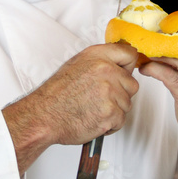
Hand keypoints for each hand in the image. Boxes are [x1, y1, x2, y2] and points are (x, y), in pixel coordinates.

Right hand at [2, 43, 139, 173]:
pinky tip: (94, 118)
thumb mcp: (78, 63)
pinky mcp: (111, 113)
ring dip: (115, 110)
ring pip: (127, 103)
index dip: (127, 67)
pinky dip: (110, 124)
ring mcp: (110, 91)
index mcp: (98, 55)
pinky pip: (121, 119)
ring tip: (94, 108)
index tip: (123, 73)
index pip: (130, 54)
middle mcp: (106, 70)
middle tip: (101, 98)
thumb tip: (120, 63)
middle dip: (120, 93)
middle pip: (132, 84)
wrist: (45, 114)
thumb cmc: (58, 92)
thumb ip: (101, 60)